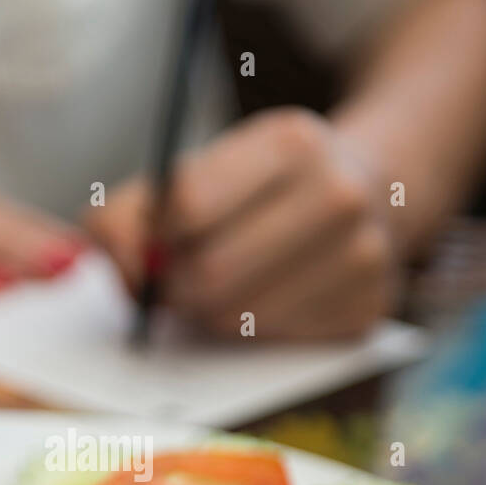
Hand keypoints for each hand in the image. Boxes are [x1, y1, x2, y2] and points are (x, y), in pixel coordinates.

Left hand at [85, 108, 398, 338]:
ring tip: (215, 287)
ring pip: (236, 317)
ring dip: (206, 313)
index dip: (146, 240)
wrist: (368, 189)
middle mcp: (339, 194)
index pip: (187, 205)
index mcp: (291, 142)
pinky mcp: (369, 307)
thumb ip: (135, 210)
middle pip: (210, 272)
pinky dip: (249, 330)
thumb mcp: (203, 170)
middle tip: (163, 285)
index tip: (136, 252)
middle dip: (170, 289)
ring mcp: (364, 255)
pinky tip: (261, 297)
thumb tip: (116, 265)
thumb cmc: (258, 188)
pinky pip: (272, 342)